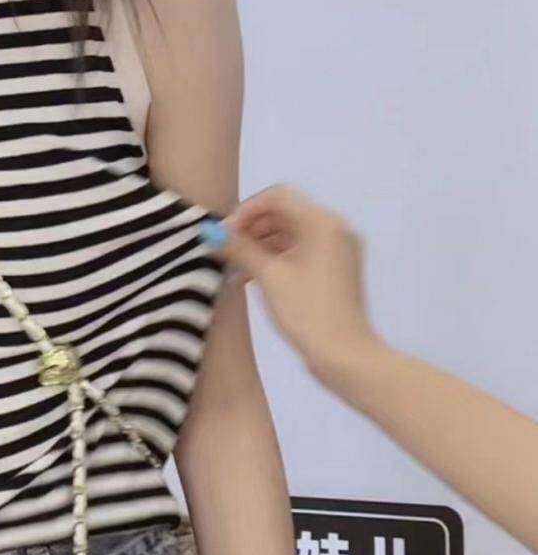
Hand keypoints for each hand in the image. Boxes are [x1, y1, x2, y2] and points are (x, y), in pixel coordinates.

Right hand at [201, 183, 381, 374]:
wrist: (346, 357)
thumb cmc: (307, 313)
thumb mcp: (269, 277)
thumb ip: (239, 248)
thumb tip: (209, 231)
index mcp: (322, 223)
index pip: (277, 197)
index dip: (245, 210)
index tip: (223, 233)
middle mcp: (334, 228)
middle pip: (283, 213)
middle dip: (251, 228)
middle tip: (224, 249)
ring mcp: (336, 249)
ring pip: (289, 233)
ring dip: (260, 244)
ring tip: (233, 266)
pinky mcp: (334, 268)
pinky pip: (299, 250)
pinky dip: (275, 257)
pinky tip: (250, 277)